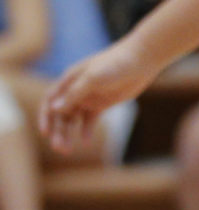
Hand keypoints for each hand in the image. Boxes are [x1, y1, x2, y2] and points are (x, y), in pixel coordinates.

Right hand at [39, 40, 157, 154]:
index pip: (50, 100)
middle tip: (59, 147)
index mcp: (70, 80)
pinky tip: (86, 140)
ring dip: (68, 133)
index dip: (45, 116)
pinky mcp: (102, 103)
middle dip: (58, 131)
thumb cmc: (116, 63)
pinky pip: (90, 119)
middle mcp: (77, 89)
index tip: (45, 132)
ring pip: (73, 119)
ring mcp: (89, 97)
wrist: (143, 59)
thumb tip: (54, 108)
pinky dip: (86, 130)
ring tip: (67, 149)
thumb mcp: (93, 77)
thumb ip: (75, 93)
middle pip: (61, 113)